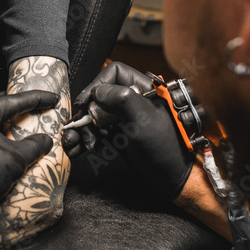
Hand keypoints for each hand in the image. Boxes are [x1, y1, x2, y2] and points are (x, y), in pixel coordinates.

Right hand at [62, 62, 194, 199]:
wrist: (171, 176)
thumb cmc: (165, 148)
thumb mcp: (143, 119)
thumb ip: (121, 98)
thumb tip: (98, 92)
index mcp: (143, 89)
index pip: (114, 73)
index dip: (98, 85)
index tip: (87, 103)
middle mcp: (132, 100)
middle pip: (99, 95)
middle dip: (86, 112)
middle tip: (81, 127)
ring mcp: (124, 117)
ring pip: (94, 114)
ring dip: (83, 128)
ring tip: (78, 142)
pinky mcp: (118, 133)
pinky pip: (97, 129)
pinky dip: (87, 138)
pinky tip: (82, 147)